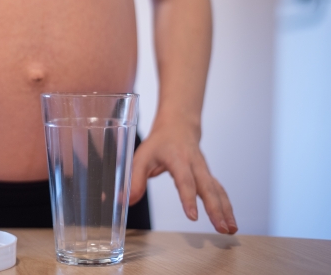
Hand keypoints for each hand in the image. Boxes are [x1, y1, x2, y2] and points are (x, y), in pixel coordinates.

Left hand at [129, 120, 237, 234]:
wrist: (178, 126)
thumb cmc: (159, 143)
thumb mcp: (141, 157)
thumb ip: (134, 180)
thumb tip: (125, 202)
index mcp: (178, 158)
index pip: (185, 180)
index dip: (189, 198)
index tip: (193, 216)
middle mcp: (195, 164)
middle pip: (208, 187)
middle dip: (215, 209)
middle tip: (221, 228)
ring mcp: (204, 170)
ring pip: (218, 190)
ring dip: (226, 210)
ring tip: (230, 229)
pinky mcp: (208, 176)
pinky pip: (219, 191)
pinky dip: (226, 206)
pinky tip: (229, 221)